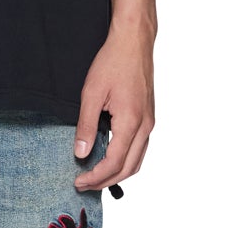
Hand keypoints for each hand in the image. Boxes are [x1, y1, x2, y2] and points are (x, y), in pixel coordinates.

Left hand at [73, 23, 154, 191]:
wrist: (134, 42)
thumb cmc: (113, 62)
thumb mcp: (91, 94)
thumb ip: (86, 126)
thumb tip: (81, 153)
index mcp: (131, 122)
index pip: (114, 163)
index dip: (96, 177)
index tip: (78, 182)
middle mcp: (145, 126)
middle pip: (129, 168)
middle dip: (106, 181)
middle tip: (84, 184)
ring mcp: (149, 122)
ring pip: (137, 161)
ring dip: (117, 173)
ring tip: (95, 176)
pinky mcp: (148, 117)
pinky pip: (140, 148)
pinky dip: (125, 160)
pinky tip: (109, 157)